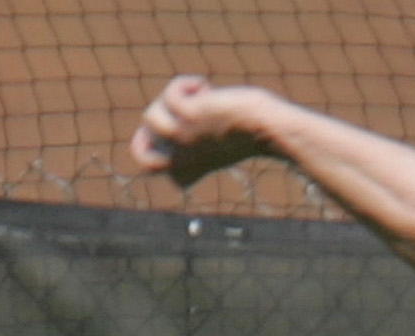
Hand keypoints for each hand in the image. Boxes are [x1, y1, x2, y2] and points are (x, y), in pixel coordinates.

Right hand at [132, 76, 279, 187]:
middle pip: (142, 158)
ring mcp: (185, 138)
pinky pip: (170, 96)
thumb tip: (189, 108)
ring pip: (149, 118)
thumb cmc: (256, 130)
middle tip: (172, 123)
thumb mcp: (222, 134)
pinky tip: (205, 86)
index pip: (161, 173)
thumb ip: (202, 130)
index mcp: (194, 166)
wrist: (272, 128)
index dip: (161, 153)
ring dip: (167, 99)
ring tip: (195, 99)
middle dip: (144, 137)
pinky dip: (184, 84)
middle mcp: (185, 157)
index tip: (182, 138)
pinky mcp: (189, 117)